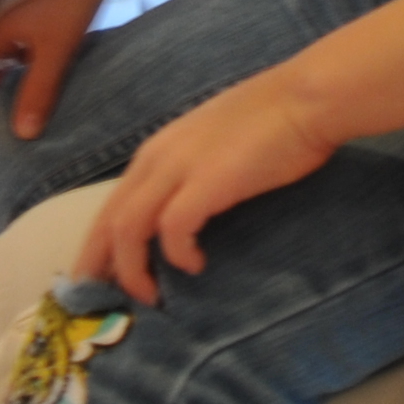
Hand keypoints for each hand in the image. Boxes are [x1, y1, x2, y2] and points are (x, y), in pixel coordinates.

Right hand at [0, 0, 122, 138]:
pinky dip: (47, 44)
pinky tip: (67, 51)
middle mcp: (2, 17)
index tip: (12, 115)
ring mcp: (22, 5)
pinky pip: (37, 30)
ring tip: (56, 82)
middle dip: (17, 81)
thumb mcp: (56, 53)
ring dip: (35, 63)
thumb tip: (22, 135)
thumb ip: (38, 93)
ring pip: (23, 45)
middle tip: (38, 105)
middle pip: (4, 61)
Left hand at [77, 77, 339, 303]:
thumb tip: (182, 218)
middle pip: (106, 222)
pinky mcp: (206, 181)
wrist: (305, 98)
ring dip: (133, 270)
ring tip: (153, 298)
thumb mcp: (210, 148)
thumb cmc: (270, 122)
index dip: (98, 249)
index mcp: (155, 151)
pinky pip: (173, 230)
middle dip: (99, 267)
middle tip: (104, 306)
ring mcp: (178, 168)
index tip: (100, 284)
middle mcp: (155, 158)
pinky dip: (177, 255)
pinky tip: (195, 266)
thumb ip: (188, 175)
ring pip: (127, 229)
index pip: (108, 208)